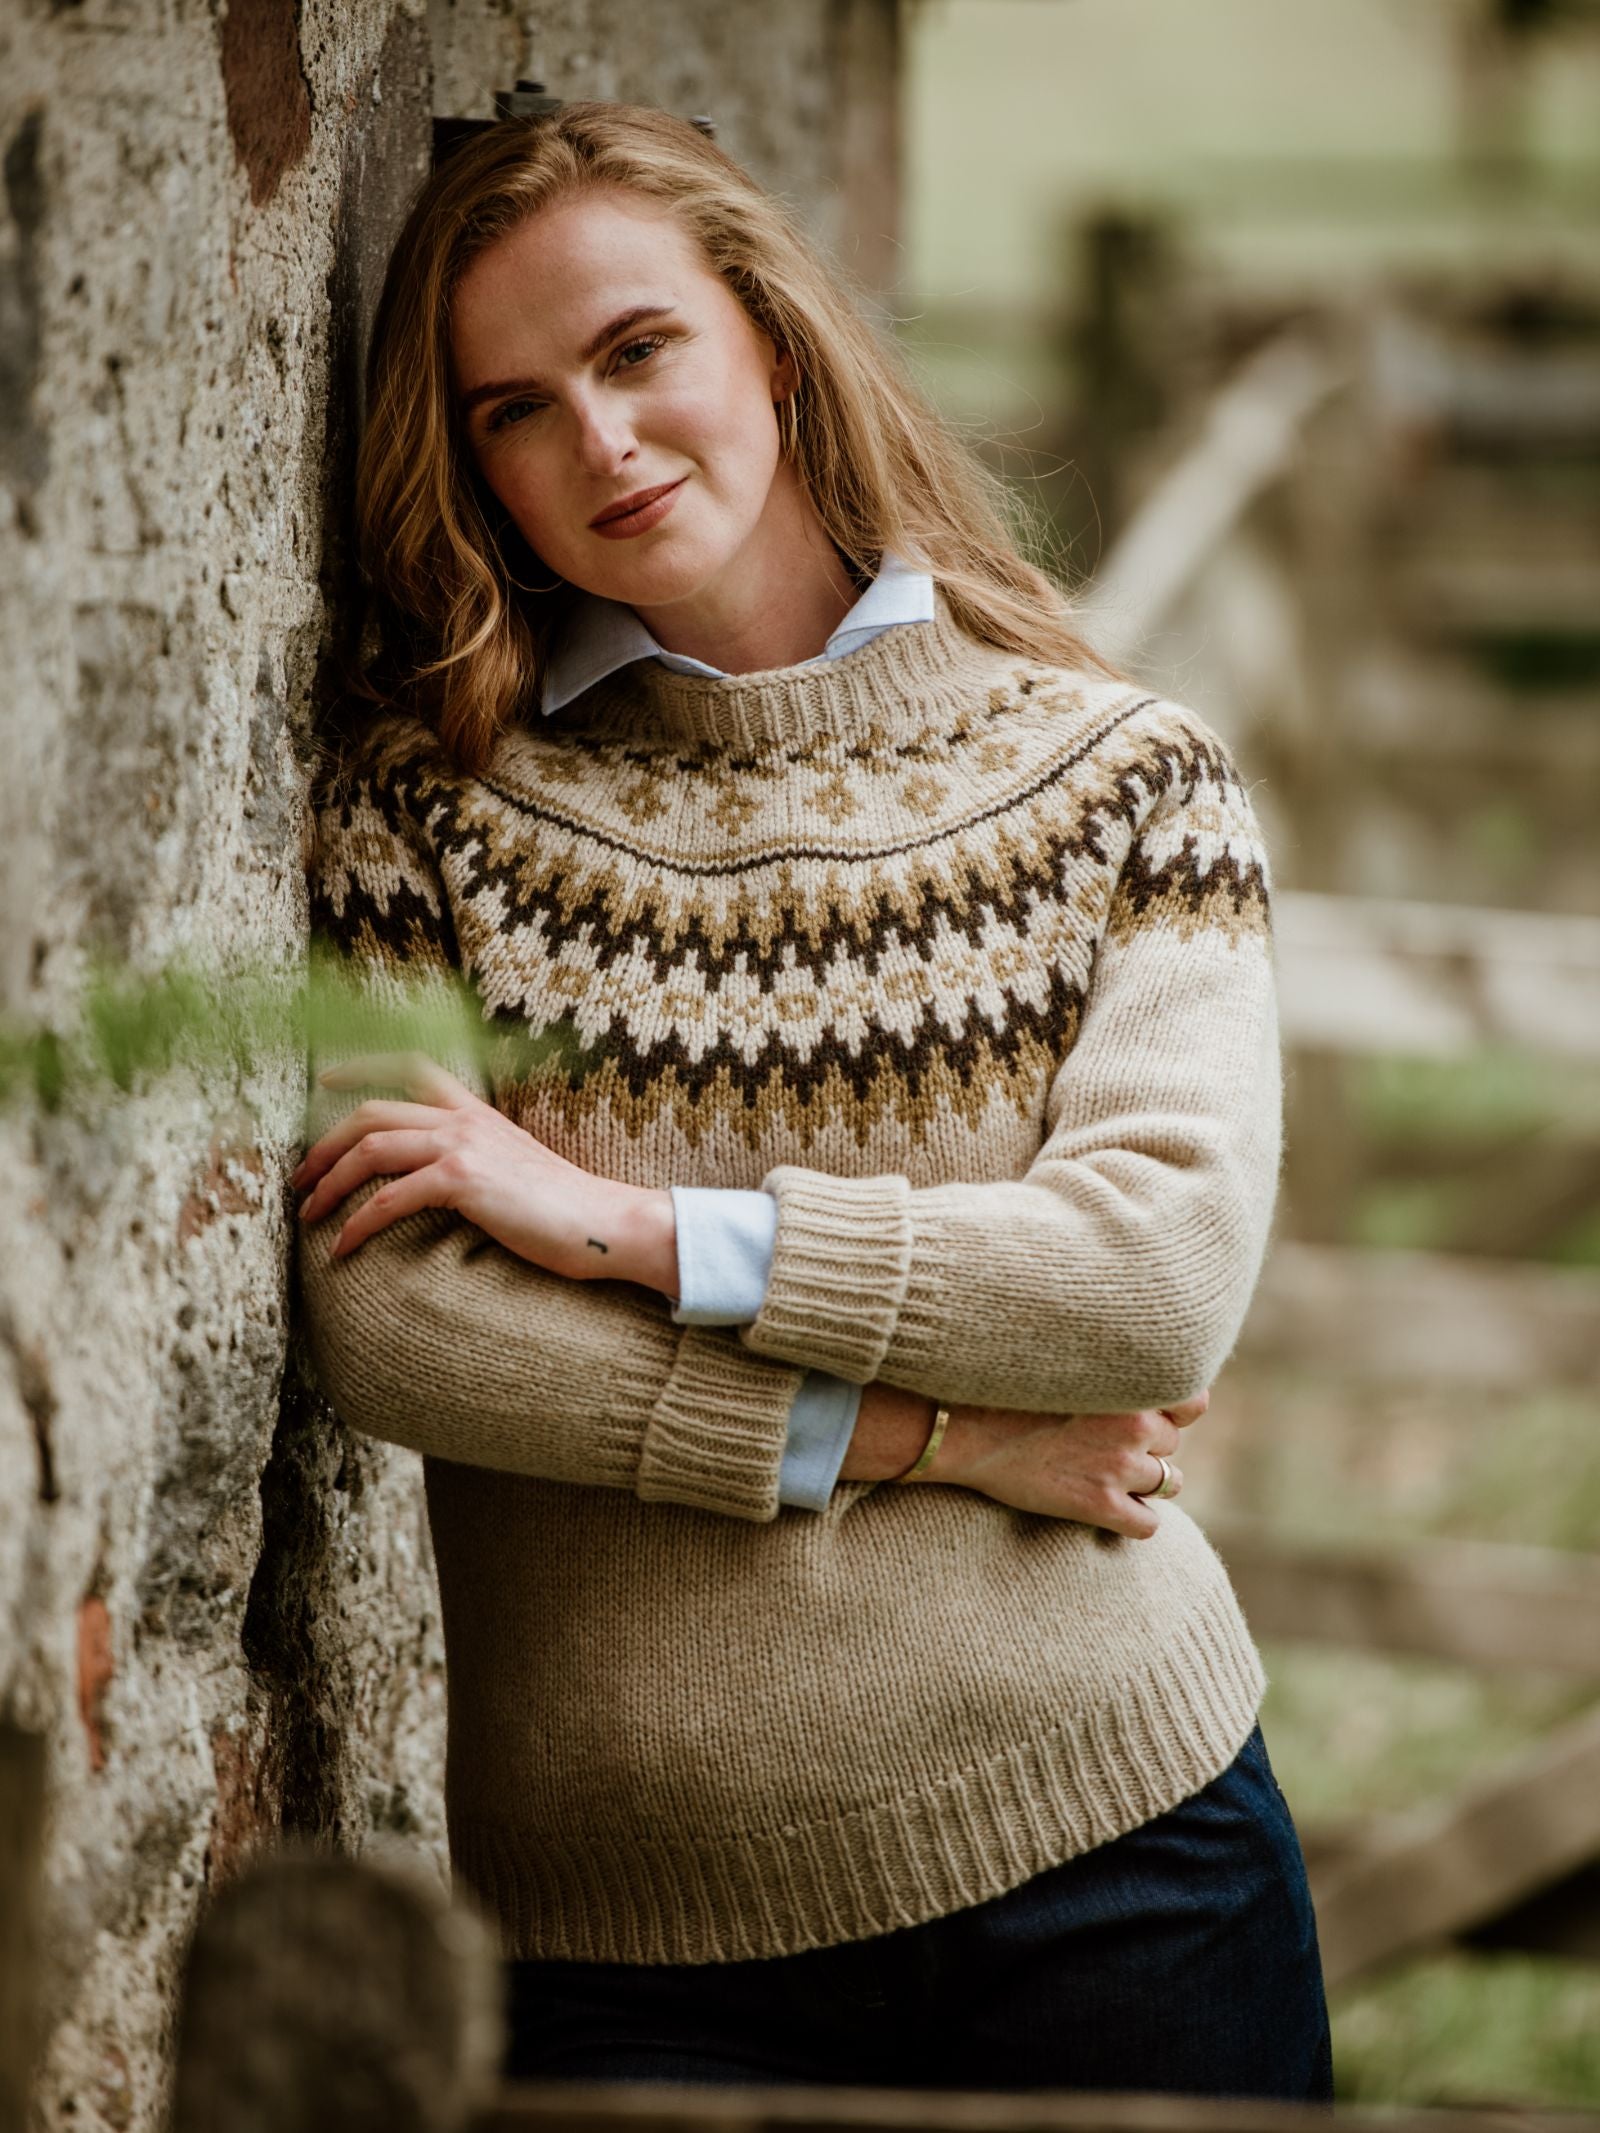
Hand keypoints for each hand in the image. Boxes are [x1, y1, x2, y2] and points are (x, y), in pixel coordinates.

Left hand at [292, 1051, 678, 1290]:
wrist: (603, 1222)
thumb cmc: (563, 1209)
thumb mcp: (514, 1167)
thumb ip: (476, 1159)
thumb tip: (441, 1177)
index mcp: (475, 1112)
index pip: (411, 1068)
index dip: (362, 1067)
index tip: (326, 1080)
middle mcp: (464, 1120)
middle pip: (371, 1113)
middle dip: (323, 1144)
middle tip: (299, 1177)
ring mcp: (463, 1145)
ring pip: (370, 1149)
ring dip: (328, 1183)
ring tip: (308, 1214)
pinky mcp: (464, 1180)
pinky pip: (389, 1200)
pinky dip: (357, 1225)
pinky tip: (342, 1248)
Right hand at [920, 1391, 1208, 1539]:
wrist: (960, 1426)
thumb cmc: (1004, 1382)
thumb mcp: (1069, 1356)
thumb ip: (1111, 1366)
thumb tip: (1141, 1378)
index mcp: (1131, 1380)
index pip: (1193, 1401)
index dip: (1172, 1411)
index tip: (1147, 1414)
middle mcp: (1136, 1422)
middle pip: (1172, 1444)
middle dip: (1147, 1446)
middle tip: (1102, 1444)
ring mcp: (1121, 1466)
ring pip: (1168, 1483)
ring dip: (1143, 1482)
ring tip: (1101, 1474)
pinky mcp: (1100, 1505)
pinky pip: (1148, 1525)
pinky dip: (1133, 1519)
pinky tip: (1104, 1508)